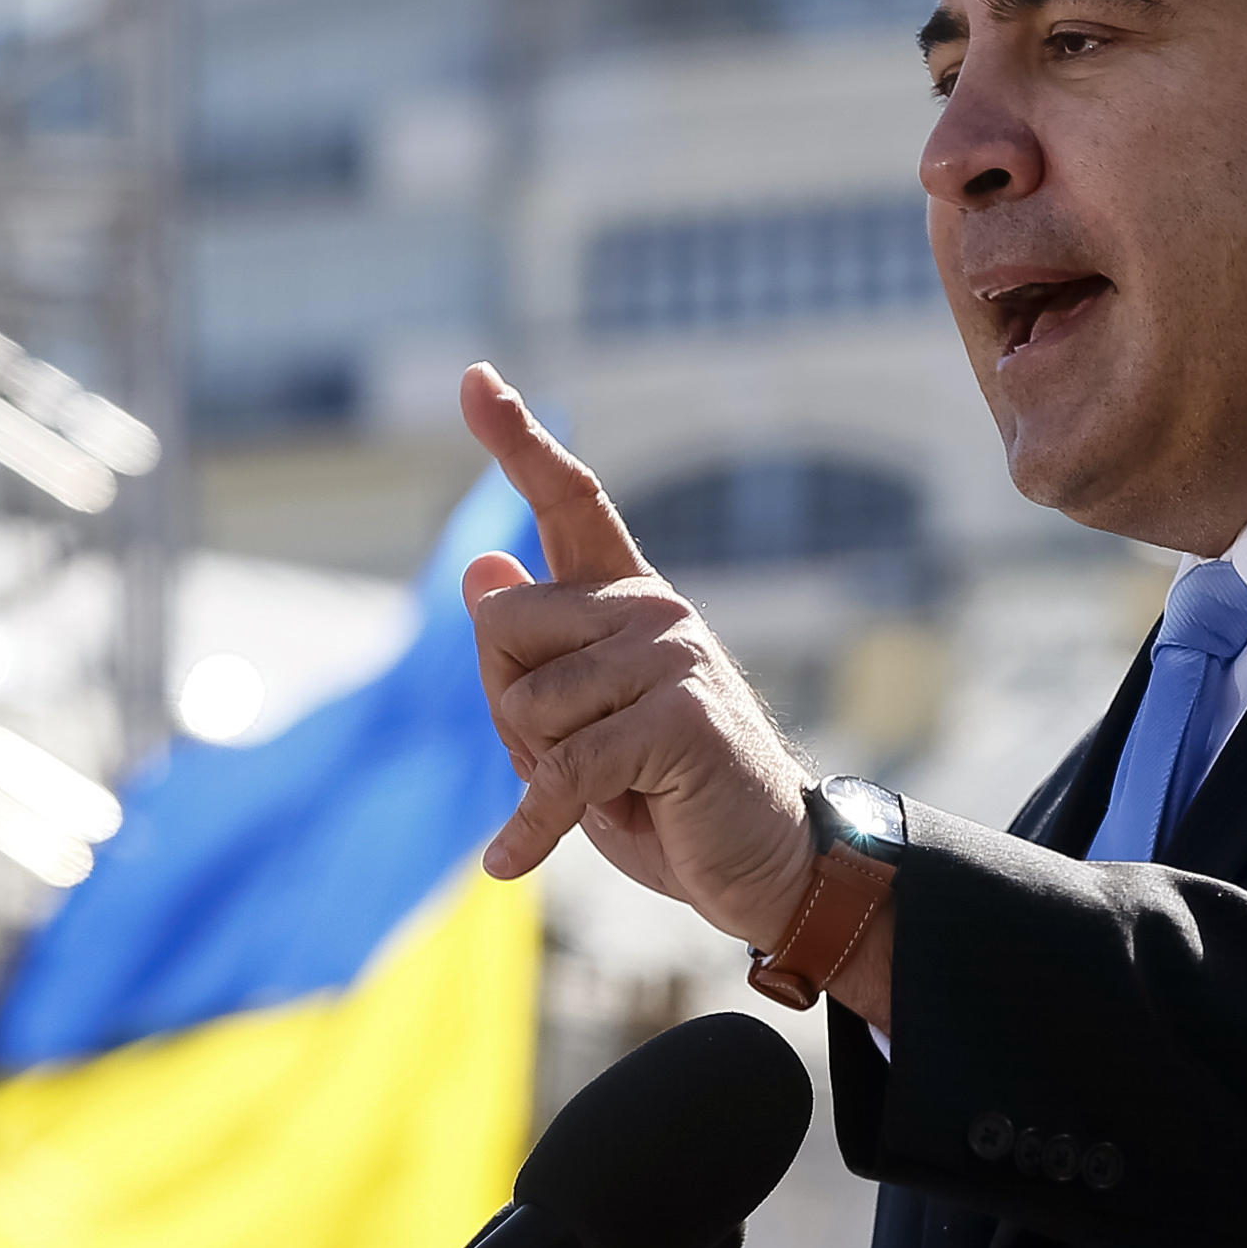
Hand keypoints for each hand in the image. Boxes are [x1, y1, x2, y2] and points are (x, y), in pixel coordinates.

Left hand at [458, 365, 821, 955]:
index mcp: (628, 603)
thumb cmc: (669, 802)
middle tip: (578, 764)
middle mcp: (652, 611)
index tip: (476, 378)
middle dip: (512, 713)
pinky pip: (561, 769)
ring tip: (612, 794)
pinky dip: (532, 826)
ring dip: (541, 772)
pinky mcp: (677, 718)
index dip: (517, 440)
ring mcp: (671, 657)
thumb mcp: (577, 731)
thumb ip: (531, 658)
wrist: (770, 869)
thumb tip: (479, 570)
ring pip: (526, 704)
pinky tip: (510, 861)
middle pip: (505, 628)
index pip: (568, 503)